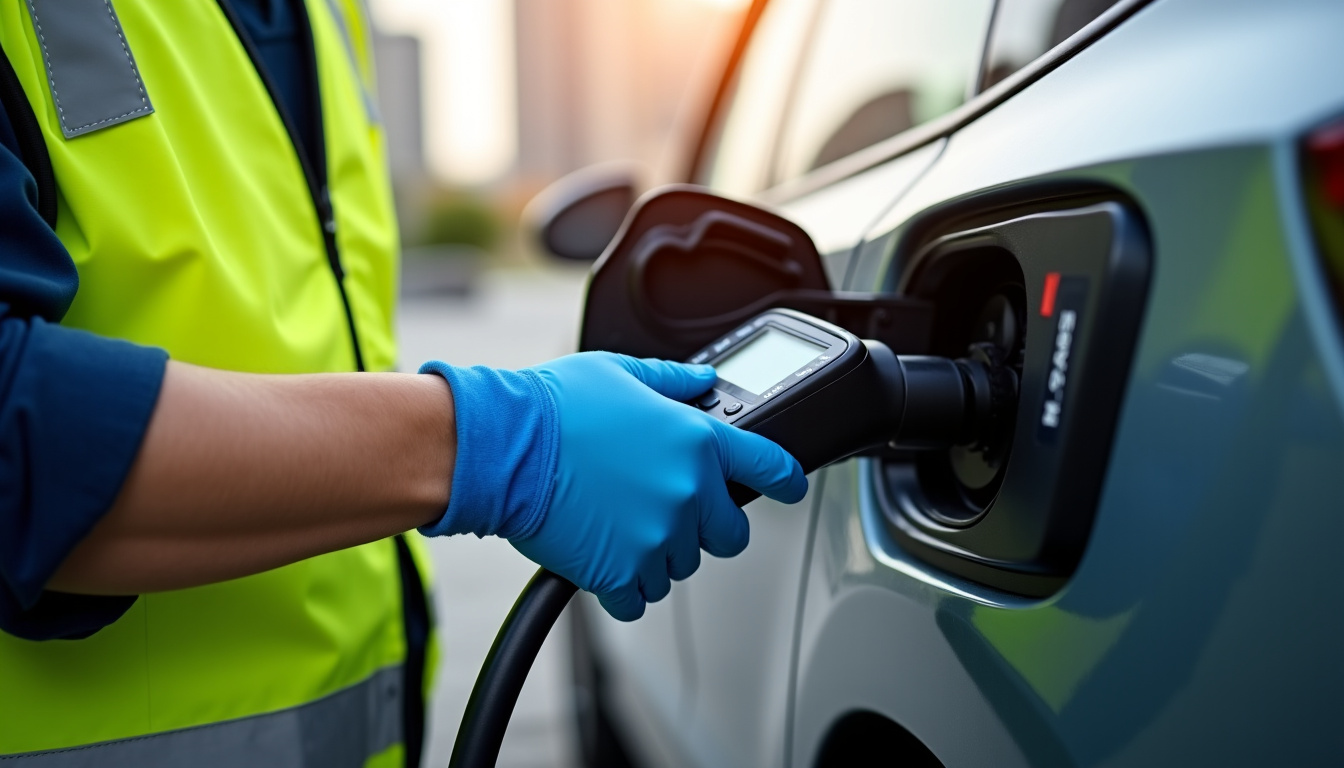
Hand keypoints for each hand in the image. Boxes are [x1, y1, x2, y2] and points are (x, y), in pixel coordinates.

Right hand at [514, 353, 806, 620]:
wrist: (503, 447)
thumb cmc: (554, 406)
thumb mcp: (621, 373)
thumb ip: (673, 382)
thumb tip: (704, 380)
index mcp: (696, 441)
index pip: (769, 466)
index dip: (786, 478)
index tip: (791, 486)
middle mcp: (687, 494)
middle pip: (729, 534)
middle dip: (706, 524)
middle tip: (666, 508)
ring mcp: (657, 538)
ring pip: (682, 566)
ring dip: (659, 552)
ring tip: (618, 522)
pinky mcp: (620, 573)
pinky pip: (640, 597)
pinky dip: (625, 584)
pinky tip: (603, 555)